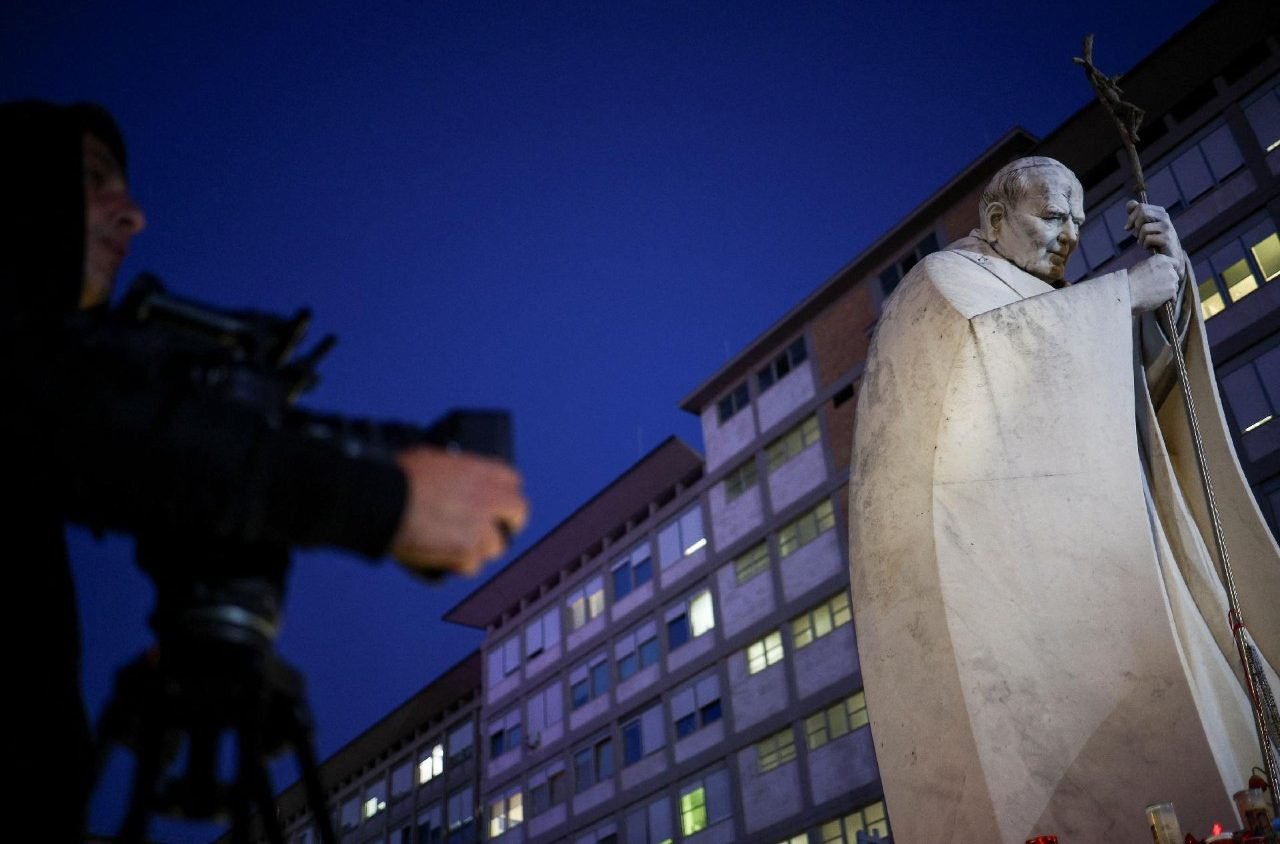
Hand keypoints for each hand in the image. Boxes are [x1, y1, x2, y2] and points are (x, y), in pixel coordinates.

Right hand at [390, 446, 528, 575]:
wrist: (383, 499)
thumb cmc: (397, 476)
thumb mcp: (432, 458)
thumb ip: (454, 471)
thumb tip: (451, 477)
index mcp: (479, 470)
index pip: (512, 481)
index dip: (505, 493)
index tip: (499, 503)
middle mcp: (486, 497)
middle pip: (519, 512)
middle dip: (509, 523)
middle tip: (496, 531)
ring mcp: (479, 525)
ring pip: (497, 545)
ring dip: (480, 548)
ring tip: (459, 547)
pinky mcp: (465, 550)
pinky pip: (472, 565)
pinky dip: (459, 565)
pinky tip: (445, 558)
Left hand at [1125, 201, 1183, 264]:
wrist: (1168, 256)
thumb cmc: (1153, 240)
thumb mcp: (1144, 226)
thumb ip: (1137, 214)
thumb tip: (1130, 203)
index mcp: (1159, 212)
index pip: (1140, 206)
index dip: (1131, 218)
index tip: (1128, 228)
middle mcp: (1165, 217)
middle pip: (1142, 213)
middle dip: (1135, 226)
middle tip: (1138, 235)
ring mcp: (1167, 227)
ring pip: (1144, 228)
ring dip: (1140, 238)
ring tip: (1146, 243)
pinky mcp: (1167, 239)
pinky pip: (1148, 239)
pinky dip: (1145, 245)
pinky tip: (1150, 248)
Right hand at [1128, 253, 1181, 313]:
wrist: (1129, 292)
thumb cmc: (1131, 280)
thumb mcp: (1143, 266)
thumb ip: (1155, 267)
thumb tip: (1158, 271)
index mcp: (1161, 259)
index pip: (1175, 263)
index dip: (1171, 270)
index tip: (1165, 276)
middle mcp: (1169, 267)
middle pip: (1175, 275)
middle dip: (1169, 281)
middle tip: (1159, 287)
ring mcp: (1172, 279)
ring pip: (1175, 285)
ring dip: (1169, 290)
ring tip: (1158, 295)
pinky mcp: (1172, 290)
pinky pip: (1174, 296)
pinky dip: (1169, 299)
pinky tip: (1160, 300)